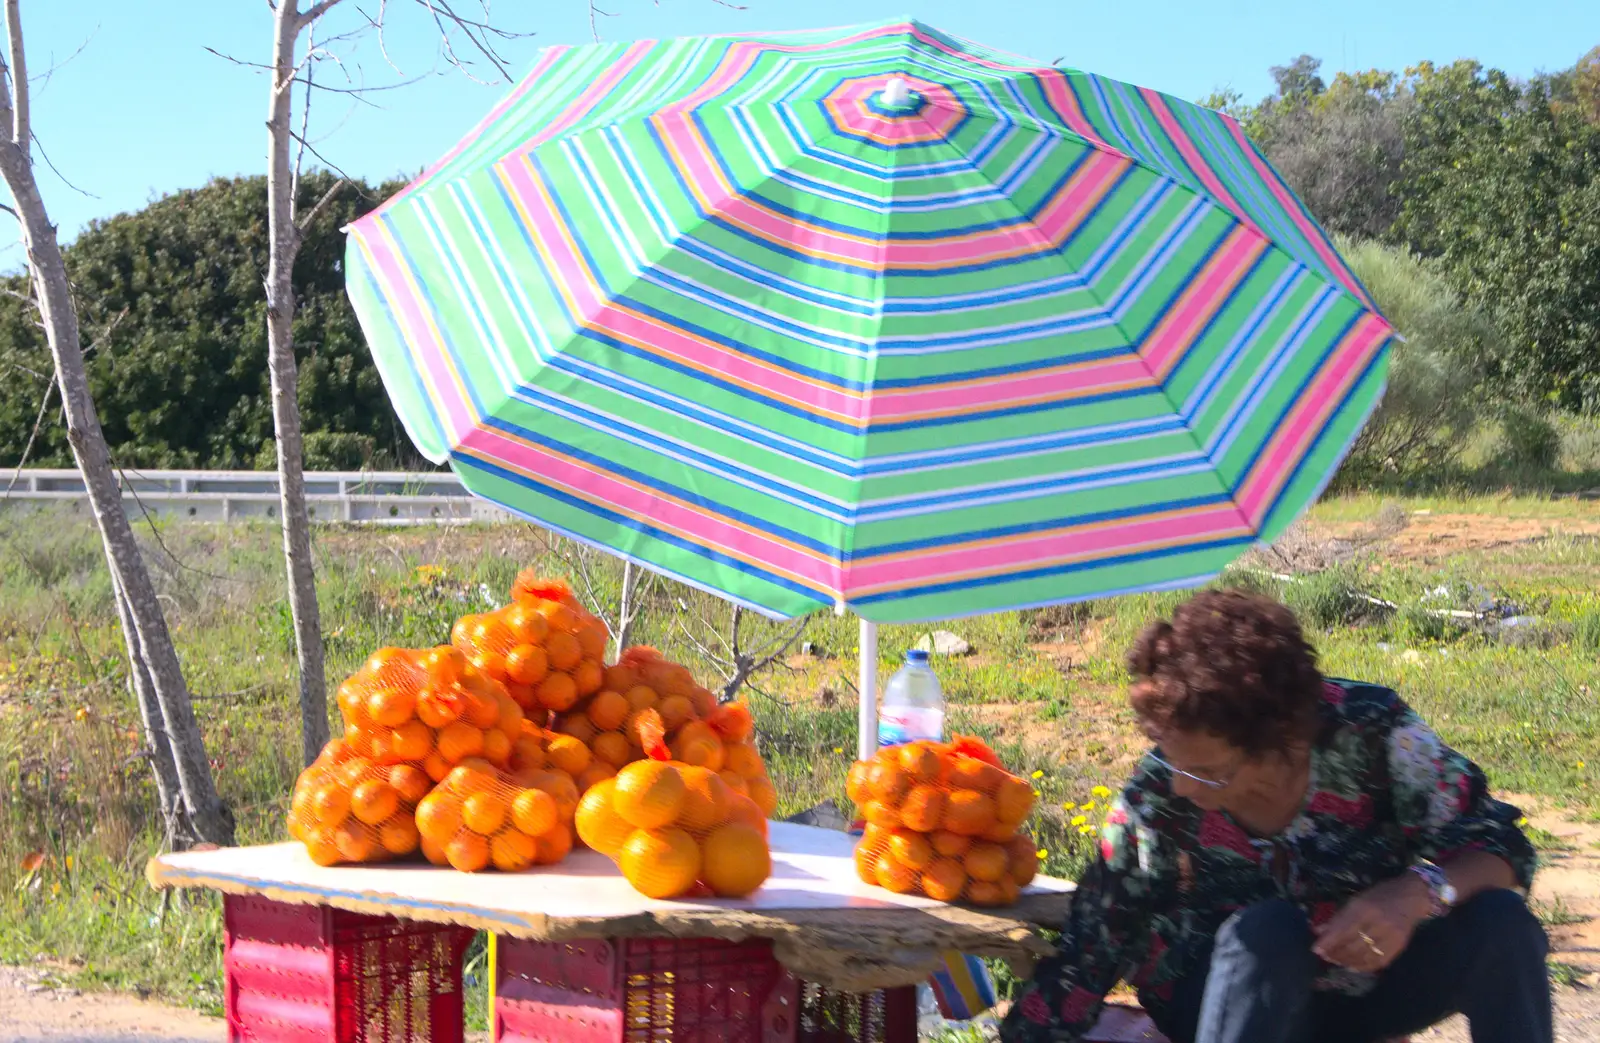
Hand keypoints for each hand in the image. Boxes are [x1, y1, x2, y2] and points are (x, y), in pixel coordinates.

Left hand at [1312, 874, 1432, 972]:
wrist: (1412, 897)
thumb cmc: (1380, 894)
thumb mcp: (1356, 899)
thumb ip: (1338, 917)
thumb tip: (1319, 931)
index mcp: (1364, 908)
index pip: (1342, 929)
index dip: (1328, 941)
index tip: (1315, 949)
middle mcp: (1378, 923)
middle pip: (1352, 945)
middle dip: (1335, 953)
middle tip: (1325, 956)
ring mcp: (1390, 937)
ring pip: (1363, 956)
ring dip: (1347, 961)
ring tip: (1336, 960)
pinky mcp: (1399, 947)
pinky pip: (1378, 962)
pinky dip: (1363, 966)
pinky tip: (1353, 965)